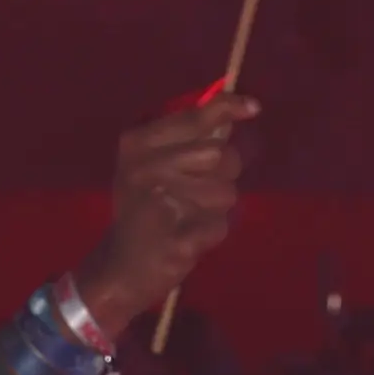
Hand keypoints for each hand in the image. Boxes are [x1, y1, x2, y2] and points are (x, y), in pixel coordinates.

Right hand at [69, 89, 255, 343]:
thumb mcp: (148, 164)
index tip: (254, 107)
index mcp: (137, 144)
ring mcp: (161, 204)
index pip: (193, 118)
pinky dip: (212, 233)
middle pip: (220, 155)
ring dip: (217, 207)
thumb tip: (241, 107)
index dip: (228, 107)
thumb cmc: (142, 209)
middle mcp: (146, 168)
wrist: (120, 268)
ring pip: (226, 192)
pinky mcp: (176, 238)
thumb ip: (188, 137)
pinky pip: (220, 225)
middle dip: (223, 173)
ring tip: (190, 216)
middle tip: (200, 190)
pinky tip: (188, 237)